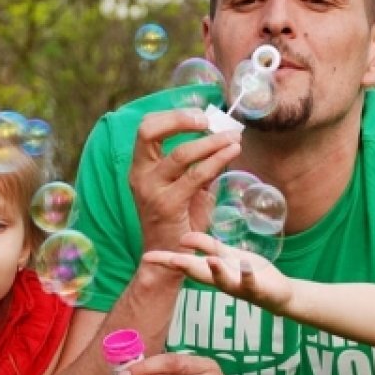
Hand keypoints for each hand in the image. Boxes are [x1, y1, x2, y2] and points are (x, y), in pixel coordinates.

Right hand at [129, 109, 241, 251]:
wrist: (169, 258)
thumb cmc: (180, 222)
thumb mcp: (187, 188)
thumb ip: (199, 165)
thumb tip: (223, 139)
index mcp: (141, 167)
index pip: (147, 127)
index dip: (172, 115)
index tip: (200, 115)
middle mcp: (140, 175)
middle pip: (149, 130)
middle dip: (181, 118)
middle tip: (209, 120)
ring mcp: (151, 190)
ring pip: (180, 153)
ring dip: (211, 141)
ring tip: (234, 137)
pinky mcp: (167, 205)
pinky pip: (196, 175)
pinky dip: (217, 160)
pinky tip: (233, 152)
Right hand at [142, 231, 293, 314]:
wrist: (279, 294)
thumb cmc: (248, 273)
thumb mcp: (226, 255)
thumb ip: (206, 245)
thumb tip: (182, 237)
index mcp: (213, 270)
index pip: (185, 264)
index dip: (166, 260)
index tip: (146, 257)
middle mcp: (222, 281)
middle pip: (199, 274)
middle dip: (184, 266)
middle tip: (169, 259)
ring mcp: (239, 286)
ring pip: (224, 281)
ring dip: (216, 271)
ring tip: (210, 259)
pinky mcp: (258, 289)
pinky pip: (251, 282)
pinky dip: (246, 274)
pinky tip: (244, 264)